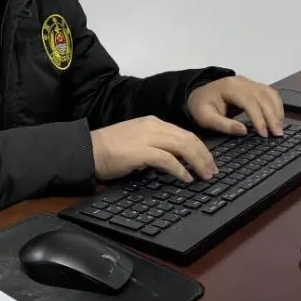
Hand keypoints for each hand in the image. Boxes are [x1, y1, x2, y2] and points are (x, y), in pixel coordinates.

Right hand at [91, 116, 216, 182]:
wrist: (88, 149)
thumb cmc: (109, 149)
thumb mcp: (136, 141)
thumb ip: (154, 145)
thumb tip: (173, 160)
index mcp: (153, 122)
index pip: (184, 133)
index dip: (200, 147)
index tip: (208, 160)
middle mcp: (153, 126)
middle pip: (188, 138)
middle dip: (204, 155)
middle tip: (212, 170)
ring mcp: (147, 137)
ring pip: (183, 146)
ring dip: (197, 161)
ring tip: (205, 175)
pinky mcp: (141, 151)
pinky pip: (168, 159)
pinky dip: (180, 169)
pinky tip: (186, 178)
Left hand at [187, 76, 284, 137]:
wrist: (199, 93)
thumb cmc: (201, 107)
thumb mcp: (205, 118)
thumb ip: (223, 125)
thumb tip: (243, 131)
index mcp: (229, 87)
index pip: (249, 101)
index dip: (258, 118)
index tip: (263, 134)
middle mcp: (241, 82)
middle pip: (263, 97)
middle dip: (272, 117)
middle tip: (277, 135)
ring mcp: (249, 82)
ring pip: (269, 94)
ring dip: (277, 111)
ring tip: (279, 129)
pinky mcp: (253, 86)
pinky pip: (270, 93)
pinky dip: (277, 105)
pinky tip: (278, 118)